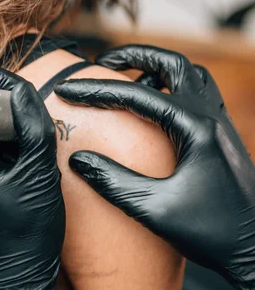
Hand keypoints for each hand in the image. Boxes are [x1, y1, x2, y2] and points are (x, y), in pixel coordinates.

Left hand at [0, 68, 64, 289]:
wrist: (15, 275)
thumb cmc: (25, 232)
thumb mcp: (38, 171)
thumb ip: (32, 125)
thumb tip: (23, 90)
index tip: (15, 88)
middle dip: (0, 103)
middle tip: (26, 117)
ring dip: (2, 122)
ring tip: (25, 142)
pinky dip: (1, 140)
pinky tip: (19, 157)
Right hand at [55, 45, 254, 289]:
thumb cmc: (212, 233)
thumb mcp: (155, 210)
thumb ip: (114, 182)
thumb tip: (79, 159)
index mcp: (194, 127)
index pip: (135, 95)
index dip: (96, 90)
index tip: (66, 89)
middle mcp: (210, 115)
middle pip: (172, 63)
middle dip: (134, 56)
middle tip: (102, 62)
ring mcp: (220, 122)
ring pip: (190, 74)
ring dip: (158, 68)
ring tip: (129, 78)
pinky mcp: (223, 135)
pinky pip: (200, 93)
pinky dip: (175, 87)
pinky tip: (159, 107)